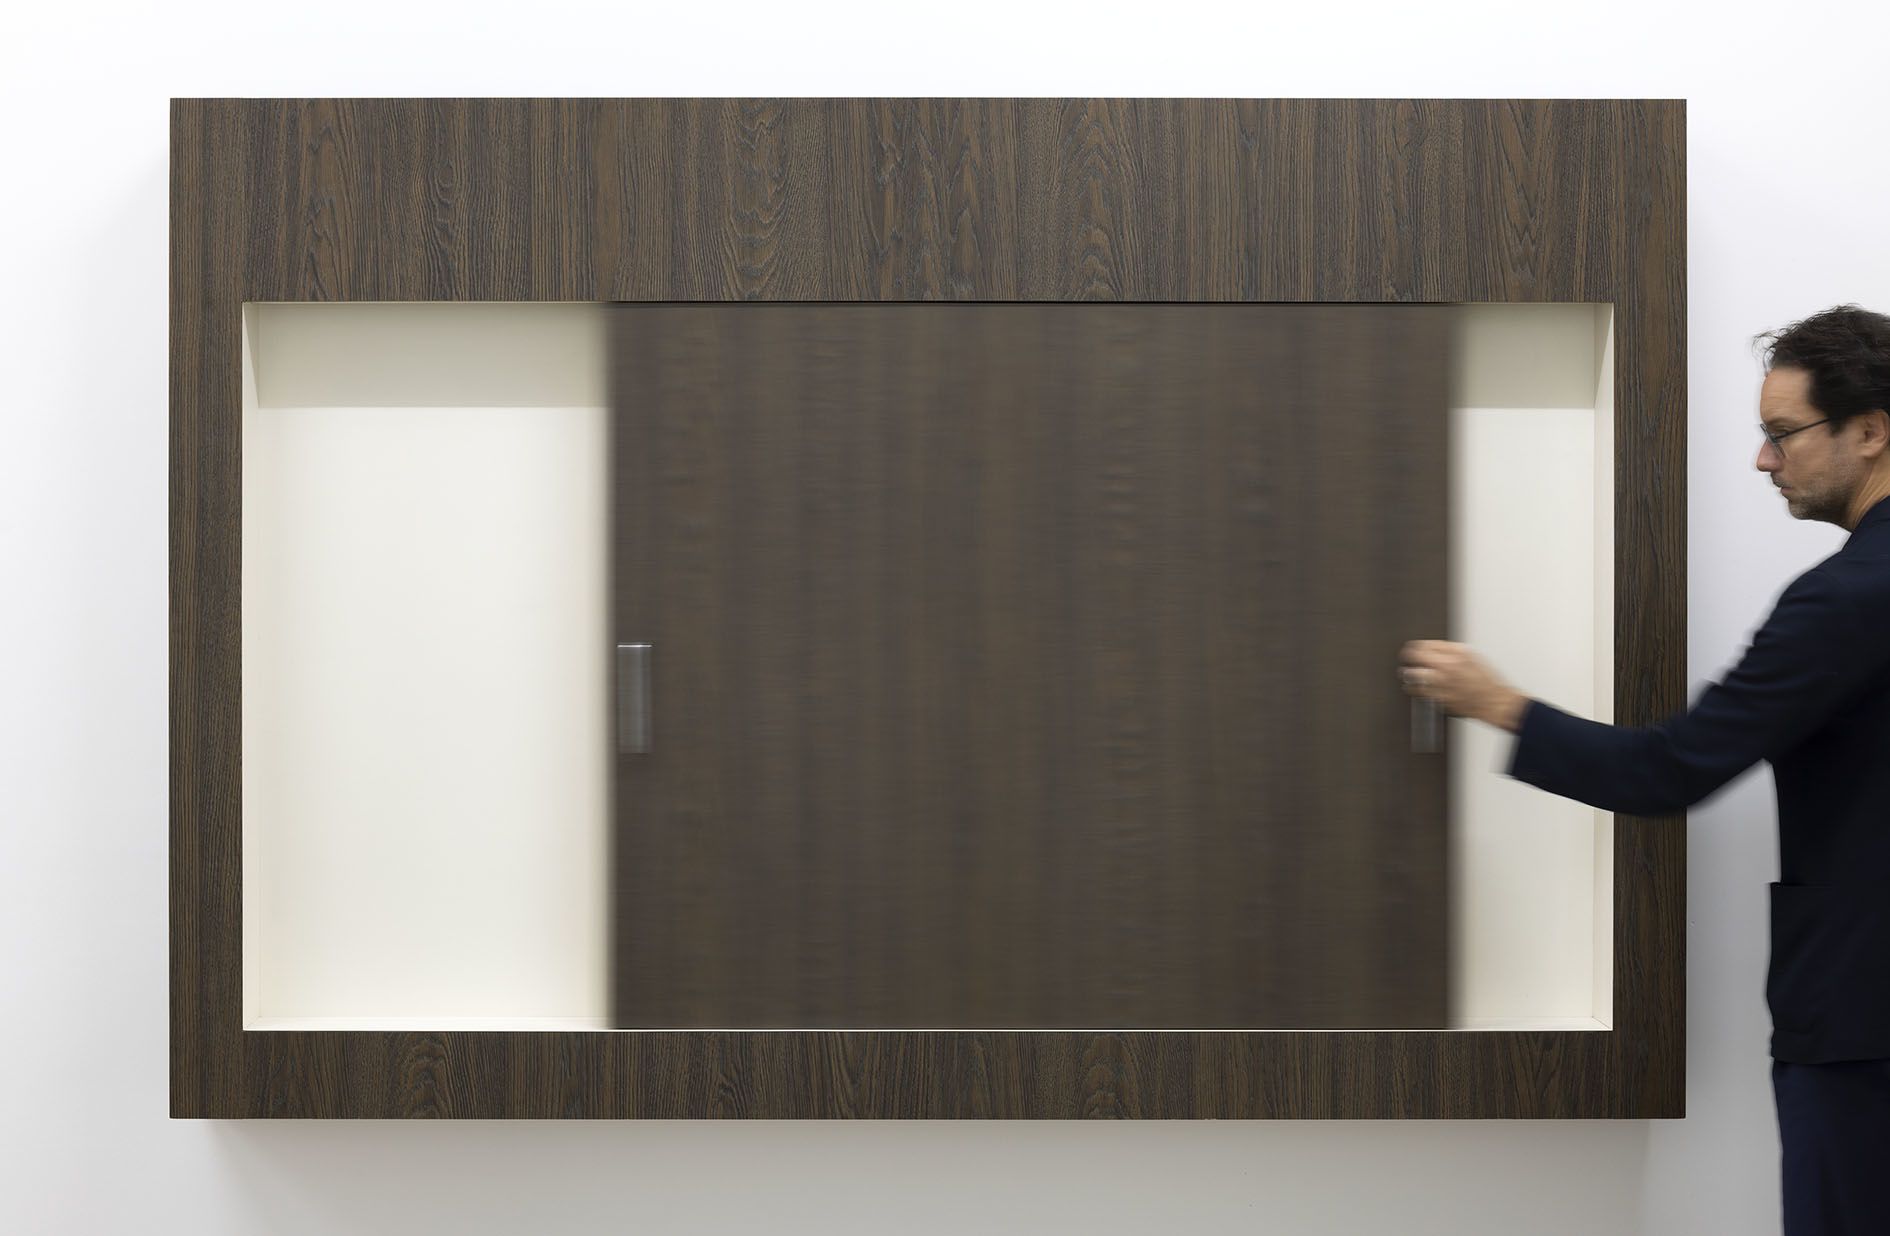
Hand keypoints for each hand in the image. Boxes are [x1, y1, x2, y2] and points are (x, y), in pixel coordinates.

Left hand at [1398, 640, 1526, 732]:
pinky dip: (1413, 689)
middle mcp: (1446, 668)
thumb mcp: (1471, 656)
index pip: (1424, 646)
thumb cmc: (1486, 680)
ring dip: (1408, 674)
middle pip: (1415, 658)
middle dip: (1408, 657)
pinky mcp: (1438, 699)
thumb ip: (1450, 650)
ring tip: (1407, 673)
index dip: (1415, 646)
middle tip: (1406, 658)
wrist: (1494, 702)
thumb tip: (1432, 648)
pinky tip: (1414, 687)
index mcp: (1455, 655)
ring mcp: (1441, 685)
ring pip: (1412, 677)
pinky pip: (1418, 693)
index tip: (1412, 648)